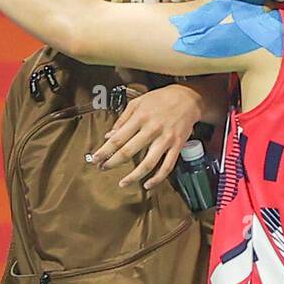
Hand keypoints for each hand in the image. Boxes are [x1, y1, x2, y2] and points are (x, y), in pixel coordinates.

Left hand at [87, 85, 203, 189]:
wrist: (188, 98)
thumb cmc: (160, 99)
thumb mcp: (138, 102)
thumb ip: (123, 119)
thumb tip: (109, 136)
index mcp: (141, 117)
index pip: (118, 138)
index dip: (105, 151)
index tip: (95, 159)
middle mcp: (153, 129)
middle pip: (129, 152)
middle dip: (113, 163)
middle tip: (103, 169)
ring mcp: (166, 139)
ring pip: (148, 163)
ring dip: (133, 176)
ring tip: (123, 183)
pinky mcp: (177, 146)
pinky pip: (167, 166)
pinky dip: (157, 179)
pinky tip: (147, 184)